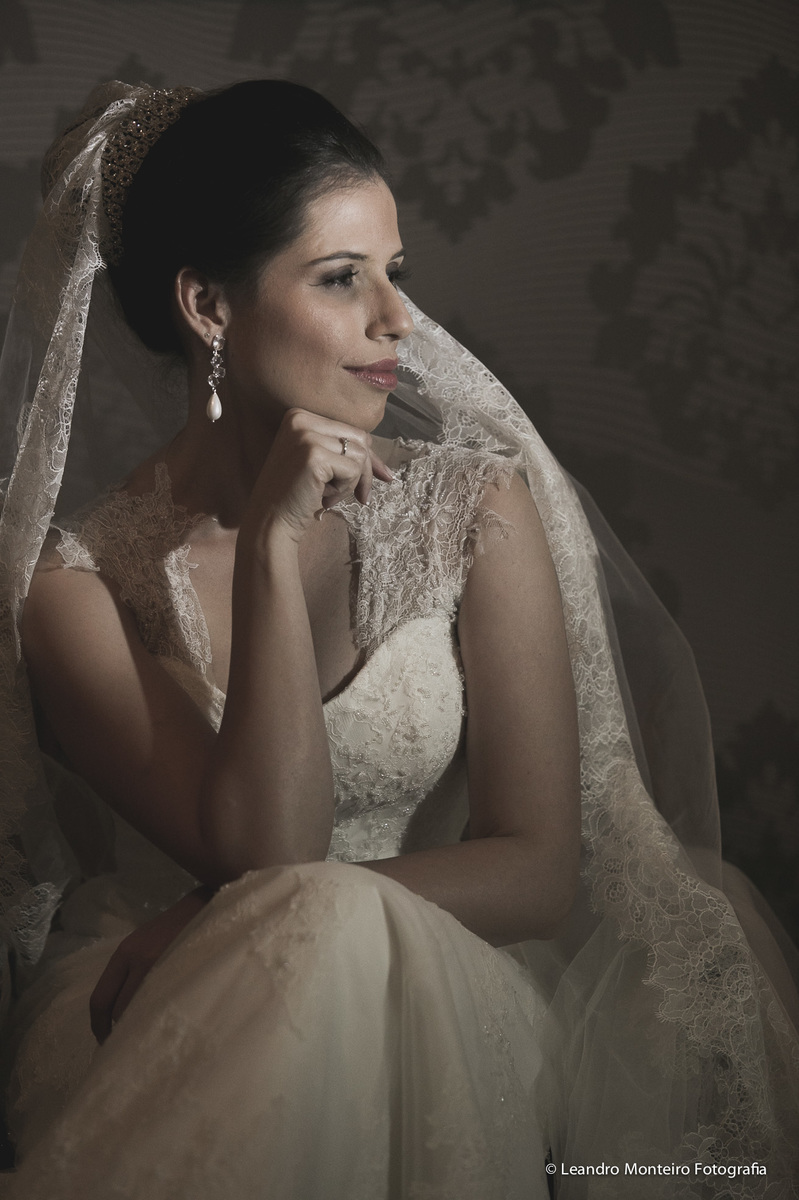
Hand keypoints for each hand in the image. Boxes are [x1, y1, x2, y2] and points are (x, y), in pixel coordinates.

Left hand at [89, 886, 212, 1043]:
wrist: (208, 904)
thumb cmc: (178, 928)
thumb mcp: (148, 945)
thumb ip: (133, 973)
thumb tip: (121, 1014)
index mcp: (125, 953)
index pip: (100, 998)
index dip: (98, 1025)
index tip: (104, 1042)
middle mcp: (135, 958)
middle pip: (115, 1009)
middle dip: (115, 1032)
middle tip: (123, 1049)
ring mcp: (157, 963)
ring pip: (137, 1010)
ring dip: (137, 1027)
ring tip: (144, 1039)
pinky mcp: (179, 968)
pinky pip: (161, 1004)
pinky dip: (157, 1018)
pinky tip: (164, 1024)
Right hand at [246, 408, 393, 544]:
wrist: (270, 521)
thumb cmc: (296, 497)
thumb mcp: (321, 466)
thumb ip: (347, 456)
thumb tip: (387, 470)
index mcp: (299, 416)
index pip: (351, 430)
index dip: (366, 458)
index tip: (375, 481)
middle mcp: (300, 419)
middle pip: (360, 438)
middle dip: (364, 471)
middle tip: (358, 496)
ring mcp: (306, 436)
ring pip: (359, 455)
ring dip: (351, 482)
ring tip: (326, 495)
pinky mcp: (314, 456)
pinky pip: (353, 470)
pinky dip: (345, 489)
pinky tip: (322, 497)